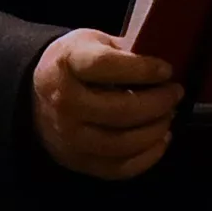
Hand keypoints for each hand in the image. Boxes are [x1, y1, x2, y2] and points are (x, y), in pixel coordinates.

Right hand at [31, 26, 183, 180]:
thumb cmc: (74, 65)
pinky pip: (120, 168)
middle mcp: (64, 103)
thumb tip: (166, 67)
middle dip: (158, 103)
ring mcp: (70, 137)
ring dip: (156, 130)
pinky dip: (148, 156)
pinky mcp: (78, 161)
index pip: (106, 66)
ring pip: (124, 143)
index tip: (167, 70)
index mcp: (66, 64)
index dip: (142, 69)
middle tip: (175, 93)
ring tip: (169, 115)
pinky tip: (161, 139)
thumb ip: (125, 50)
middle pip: (121, 110)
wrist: (35, 97)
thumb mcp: (92, 42)